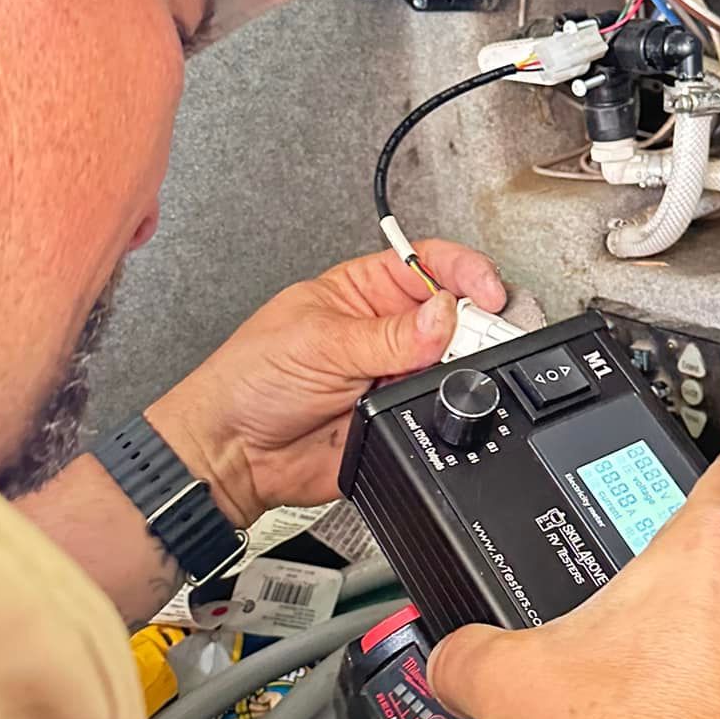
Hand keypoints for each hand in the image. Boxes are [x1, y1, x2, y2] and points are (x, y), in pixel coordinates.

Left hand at [145, 242, 504, 526]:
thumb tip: (444, 315)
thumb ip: (387, 333)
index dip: (463, 270)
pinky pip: (440, 411)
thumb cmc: (248, 382)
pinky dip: (449, 409)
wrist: (233, 455)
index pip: (428, 263)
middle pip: (452, 313)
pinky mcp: (398, 418)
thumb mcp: (319, 342)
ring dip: (460, 368)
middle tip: (475, 337)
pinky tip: (436, 405)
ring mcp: (394, 375)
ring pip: (453, 364)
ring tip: (449, 372)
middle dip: (472, 322)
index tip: (486, 290)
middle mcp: (386, 330)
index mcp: (363, 290)